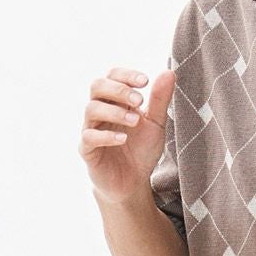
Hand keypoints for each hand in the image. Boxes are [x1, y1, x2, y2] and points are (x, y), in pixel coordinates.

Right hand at [81, 64, 176, 205]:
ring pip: (91, 109)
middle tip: (139, 100)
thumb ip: (160, 100)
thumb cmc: (141, 150)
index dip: (126, 75)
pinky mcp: (87, 150)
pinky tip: (122, 139)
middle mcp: (100, 110)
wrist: (133, 183)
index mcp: (115, 100)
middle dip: (119, 89)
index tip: (145, 81)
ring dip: (115, 112)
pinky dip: (106, 135)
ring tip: (135, 121)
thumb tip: (169, 73)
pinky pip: (89, 137)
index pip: (113, 76)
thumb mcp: (156, 124)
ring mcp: (91, 129)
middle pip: (97, 86)